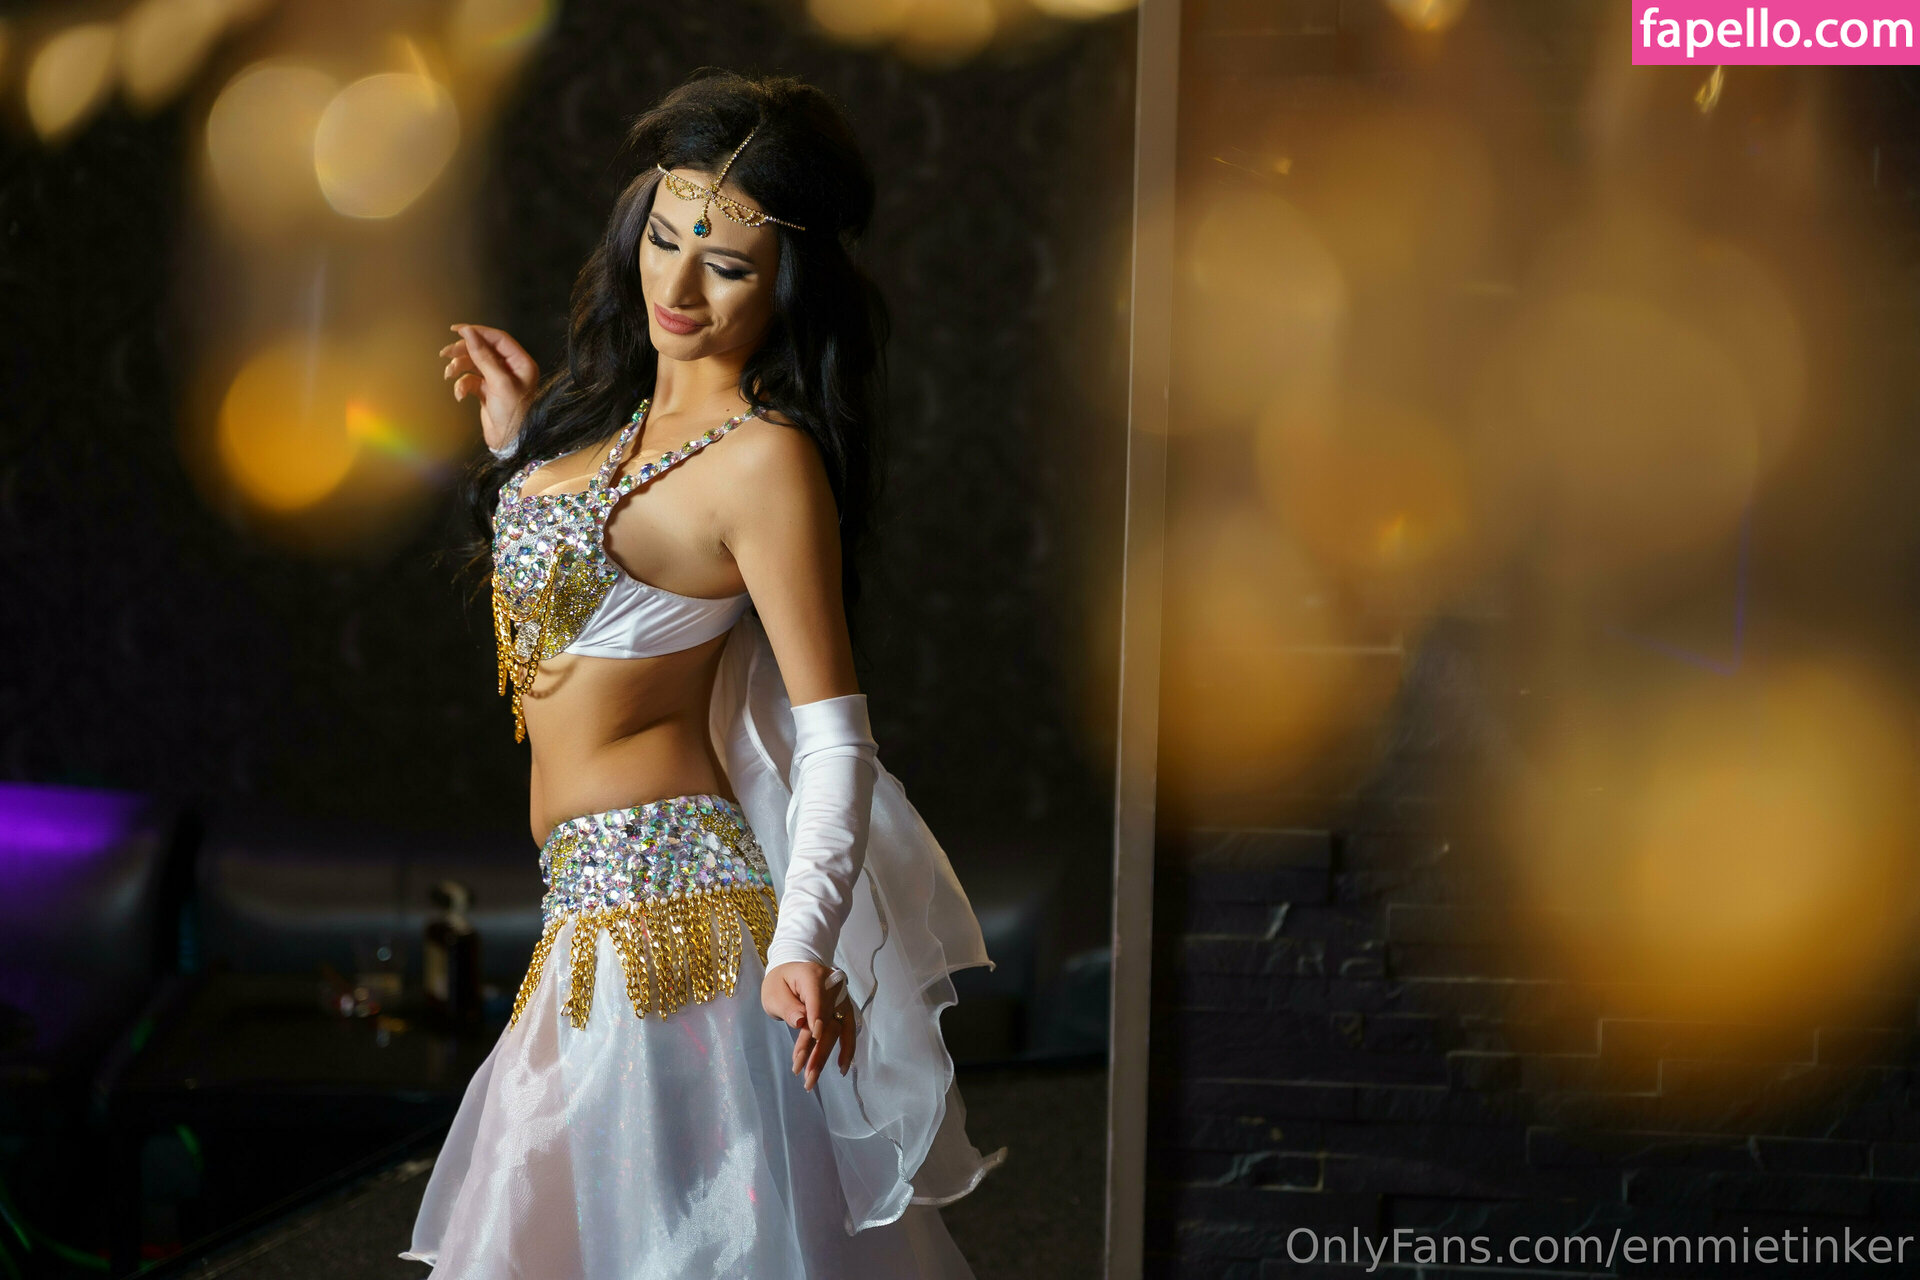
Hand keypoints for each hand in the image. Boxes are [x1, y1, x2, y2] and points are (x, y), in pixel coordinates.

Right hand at [441, 323, 538, 453]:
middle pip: (483, 349)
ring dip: (459, 367)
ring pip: (474, 364)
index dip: (477, 332)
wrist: (510, 443)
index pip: (498, 338)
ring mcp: (498, 379)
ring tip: (449, 374)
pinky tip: (459, 395)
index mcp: (521, 363)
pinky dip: (462, 385)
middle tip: (445, 353)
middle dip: (464, 351)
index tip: (457, 330)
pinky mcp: (487, 391)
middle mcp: (511, 368)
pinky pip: (471, 380)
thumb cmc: (512, 413)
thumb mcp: (499, 382)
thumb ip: (483, 356)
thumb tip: (468, 333)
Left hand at [761, 960, 854, 1091]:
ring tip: (813, 1078)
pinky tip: (842, 1067)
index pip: (817, 996)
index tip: (814, 1036)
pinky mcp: (843, 1011)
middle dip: (816, 1049)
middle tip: (804, 1074)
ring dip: (826, 1055)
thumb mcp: (774, 992)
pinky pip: (847, 1030)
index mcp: (813, 976)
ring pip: (837, 1029)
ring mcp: (840, 999)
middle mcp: (832, 987)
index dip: (817, 1015)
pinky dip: (846, 1049)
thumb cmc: (781, 982)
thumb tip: (801, 1022)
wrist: (794, 971)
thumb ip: (787, 1006)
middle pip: (827, 1020)